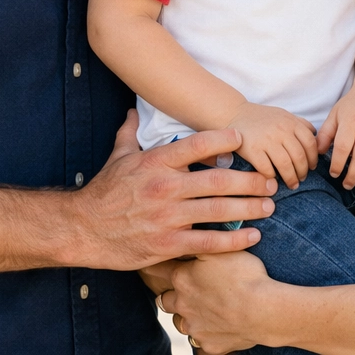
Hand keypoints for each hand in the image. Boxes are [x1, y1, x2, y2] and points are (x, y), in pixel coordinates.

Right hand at [66, 110, 276, 269]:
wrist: (83, 228)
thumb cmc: (105, 190)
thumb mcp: (119, 156)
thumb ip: (131, 132)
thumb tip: (134, 110)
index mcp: (156, 162)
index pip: (197, 144)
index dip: (223, 139)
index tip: (242, 138)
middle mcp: (165, 187)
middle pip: (218, 181)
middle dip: (250, 181)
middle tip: (271, 180)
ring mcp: (167, 217)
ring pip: (218, 211)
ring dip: (249, 208)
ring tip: (269, 205)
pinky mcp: (168, 245)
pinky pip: (208, 243)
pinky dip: (234, 241)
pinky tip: (253, 237)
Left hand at [163, 251, 277, 353]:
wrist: (263, 309)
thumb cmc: (243, 274)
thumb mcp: (219, 248)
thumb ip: (199, 241)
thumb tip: (186, 233)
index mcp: (182, 279)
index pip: (159, 270)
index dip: (159, 265)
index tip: (160, 262)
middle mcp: (182, 305)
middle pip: (164, 300)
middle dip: (172, 294)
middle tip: (186, 288)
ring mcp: (194, 328)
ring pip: (180, 322)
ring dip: (188, 315)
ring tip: (205, 307)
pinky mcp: (208, 346)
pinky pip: (200, 341)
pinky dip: (207, 333)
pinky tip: (220, 324)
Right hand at [226, 102, 316, 187]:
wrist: (235, 113)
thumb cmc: (262, 117)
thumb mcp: (283, 114)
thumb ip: (300, 123)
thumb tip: (316, 136)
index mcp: (290, 122)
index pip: (310, 143)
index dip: (313, 158)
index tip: (311, 167)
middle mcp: (280, 130)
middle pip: (299, 156)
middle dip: (303, 171)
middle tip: (302, 179)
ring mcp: (266, 140)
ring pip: (286, 165)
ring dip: (291, 178)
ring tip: (292, 184)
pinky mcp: (252, 150)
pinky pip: (267, 169)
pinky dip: (272, 177)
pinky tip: (273, 179)